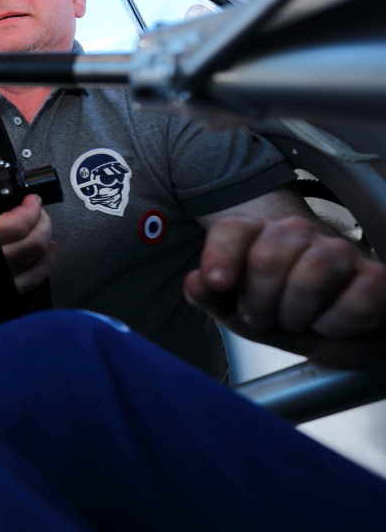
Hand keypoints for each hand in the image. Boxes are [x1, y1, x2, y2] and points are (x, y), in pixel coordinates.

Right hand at [0, 150, 55, 293]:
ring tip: (42, 223)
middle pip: (32, 242)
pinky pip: (34, 278)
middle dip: (42, 222)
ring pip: (35, 256)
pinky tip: (48, 248)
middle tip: (39, 210)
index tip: (32, 199)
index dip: (31, 210)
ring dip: (45, 237)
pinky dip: (45, 263)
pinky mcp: (5, 287)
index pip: (16, 225)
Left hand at [184, 215, 385, 367]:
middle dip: (259, 302)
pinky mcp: (377, 277)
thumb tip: (195, 282)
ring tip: (298, 320)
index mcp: (261, 234)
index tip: (218, 283)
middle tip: (267, 316)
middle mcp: (300, 234)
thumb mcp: (242, 312)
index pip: (233, 228)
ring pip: (309, 277)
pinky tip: (331, 323)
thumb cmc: (292, 315)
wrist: (348, 334)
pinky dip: (335, 325)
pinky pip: (351, 302)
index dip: (220, 256)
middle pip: (266, 258)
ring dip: (296, 314)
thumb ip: (212, 297)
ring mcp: (341, 252)